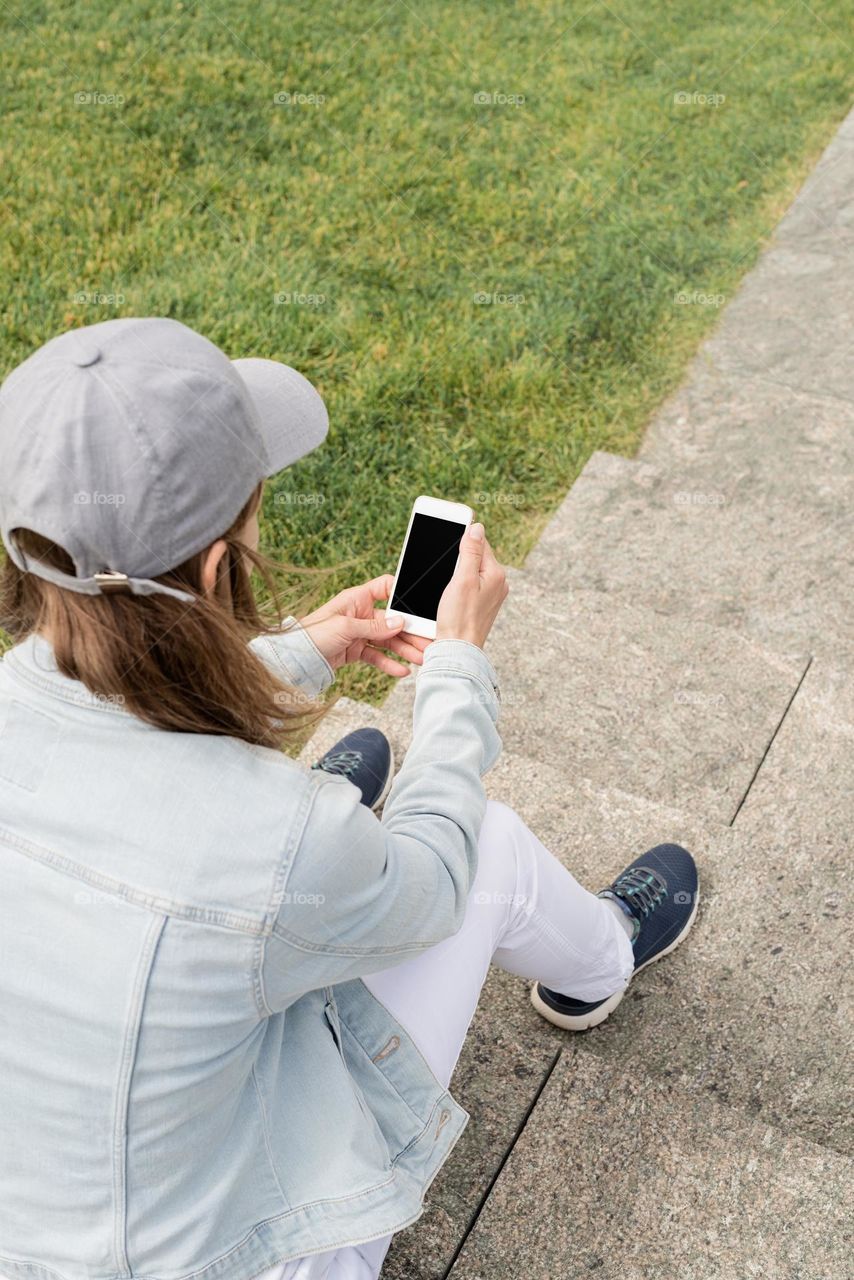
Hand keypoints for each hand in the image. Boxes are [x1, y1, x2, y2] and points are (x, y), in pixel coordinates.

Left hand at [298, 575, 429, 676]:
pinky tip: (402, 670)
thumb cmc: (313, 634)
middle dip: (411, 632)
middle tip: (428, 642)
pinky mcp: (356, 650)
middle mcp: (362, 614)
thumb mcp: (346, 627)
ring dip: (405, 650)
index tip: (418, 606)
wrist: (296, 658)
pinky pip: (377, 656)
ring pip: (389, 640)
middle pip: (393, 620)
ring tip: (421, 660)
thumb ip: (374, 627)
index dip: (402, 594)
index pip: (386, 587)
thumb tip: (400, 623)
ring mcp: (360, 633)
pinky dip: (389, 663)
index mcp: (358, 599)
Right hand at [435, 523, 508, 647]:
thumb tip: (476, 527)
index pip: (480, 543)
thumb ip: (470, 552)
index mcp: (496, 574)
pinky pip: (471, 586)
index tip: (448, 535)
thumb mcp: (462, 579)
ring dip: (457, 572)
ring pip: (472, 572)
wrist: (457, 650)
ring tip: (447, 585)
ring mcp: (491, 595)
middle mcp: (498, 584)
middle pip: (476, 557)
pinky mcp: (482, 605)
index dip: (463, 539)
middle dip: (459, 558)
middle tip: (445, 569)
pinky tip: (450, 594)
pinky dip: (459, 585)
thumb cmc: (458, 618)